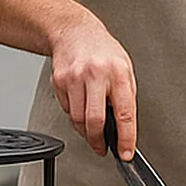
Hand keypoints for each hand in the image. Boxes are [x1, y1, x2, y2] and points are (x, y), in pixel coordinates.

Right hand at [48, 8, 137, 158]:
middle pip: (94, 121)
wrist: (74, 31)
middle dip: (98, 141)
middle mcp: (96, 74)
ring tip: (93, 130)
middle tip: (103, 147)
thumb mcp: (125, 69)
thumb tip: (125, 127)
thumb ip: (126, 96)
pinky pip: (68, 109)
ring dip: (86, 131)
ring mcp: (74, 77)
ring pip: (78, 119)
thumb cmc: (103, 51)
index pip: (124, 113)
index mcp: (118, 73)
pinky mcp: (59, 81)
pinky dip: (75, 114)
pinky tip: (81, 104)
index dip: (125, 138)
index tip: (125, 153)